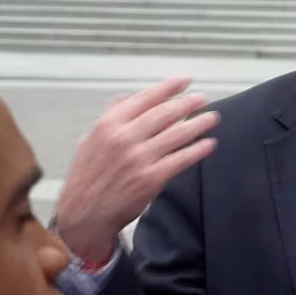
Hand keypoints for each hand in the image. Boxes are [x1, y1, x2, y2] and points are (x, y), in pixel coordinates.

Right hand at [55, 77, 218, 262]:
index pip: (144, 98)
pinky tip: (209, 144)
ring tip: (212, 118)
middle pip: (165, 113)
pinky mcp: (151, 179)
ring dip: (198, 124)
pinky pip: (181, 159)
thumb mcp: (90, 139)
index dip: (168, 87)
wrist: (83, 214)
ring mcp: (138, 158)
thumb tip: (133, 96)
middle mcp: (123, 138)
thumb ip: (111, 116)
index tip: (185, 80)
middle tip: (203, 99)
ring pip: (176, 134)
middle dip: (188, 103)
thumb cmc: (88, 177)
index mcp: (108, 125)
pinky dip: (198, 150)